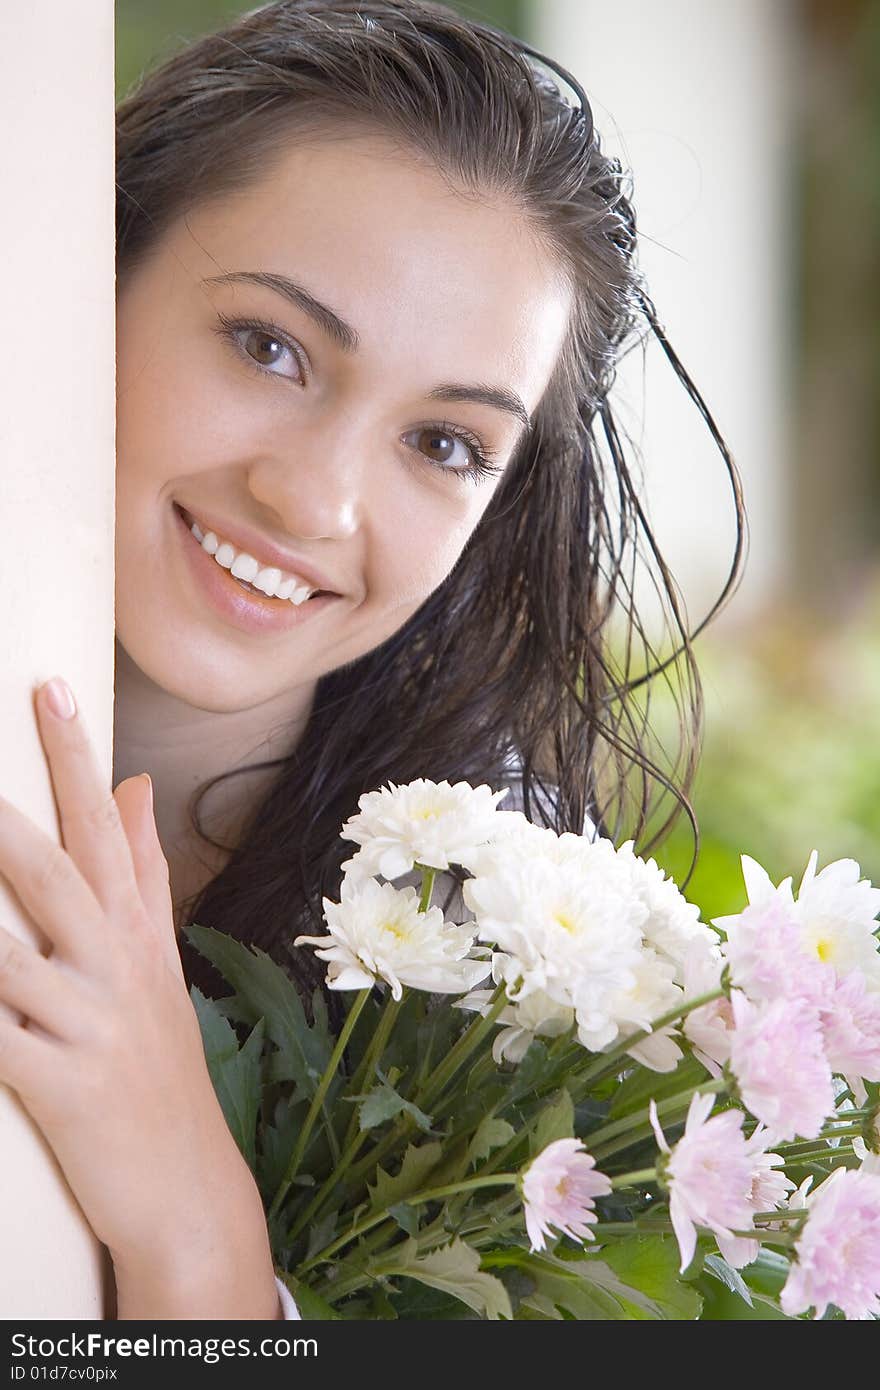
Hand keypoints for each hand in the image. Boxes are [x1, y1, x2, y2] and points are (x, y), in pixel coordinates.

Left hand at [0, 677, 278, 1314]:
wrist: (186, 1188)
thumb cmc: (161, 1068)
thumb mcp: (157, 962)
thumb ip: (144, 872)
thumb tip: (136, 787)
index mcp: (135, 936)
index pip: (106, 829)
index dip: (76, 759)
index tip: (51, 691)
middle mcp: (114, 969)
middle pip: (59, 870)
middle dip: (20, 804)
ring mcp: (87, 1026)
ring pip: (14, 948)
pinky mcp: (55, 1086)